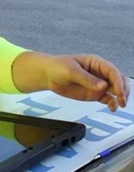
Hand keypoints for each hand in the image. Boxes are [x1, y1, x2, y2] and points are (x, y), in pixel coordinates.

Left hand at [14, 51, 129, 110]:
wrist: (48, 75)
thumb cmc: (58, 67)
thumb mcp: (70, 70)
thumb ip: (86, 79)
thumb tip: (103, 86)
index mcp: (96, 63)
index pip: (112, 71)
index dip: (118, 81)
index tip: (119, 92)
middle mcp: (100, 73)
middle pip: (119, 80)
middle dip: (123, 89)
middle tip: (122, 100)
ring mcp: (98, 84)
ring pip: (116, 90)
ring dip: (121, 97)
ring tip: (119, 105)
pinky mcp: (94, 93)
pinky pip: (107, 99)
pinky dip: (112, 103)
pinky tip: (112, 108)